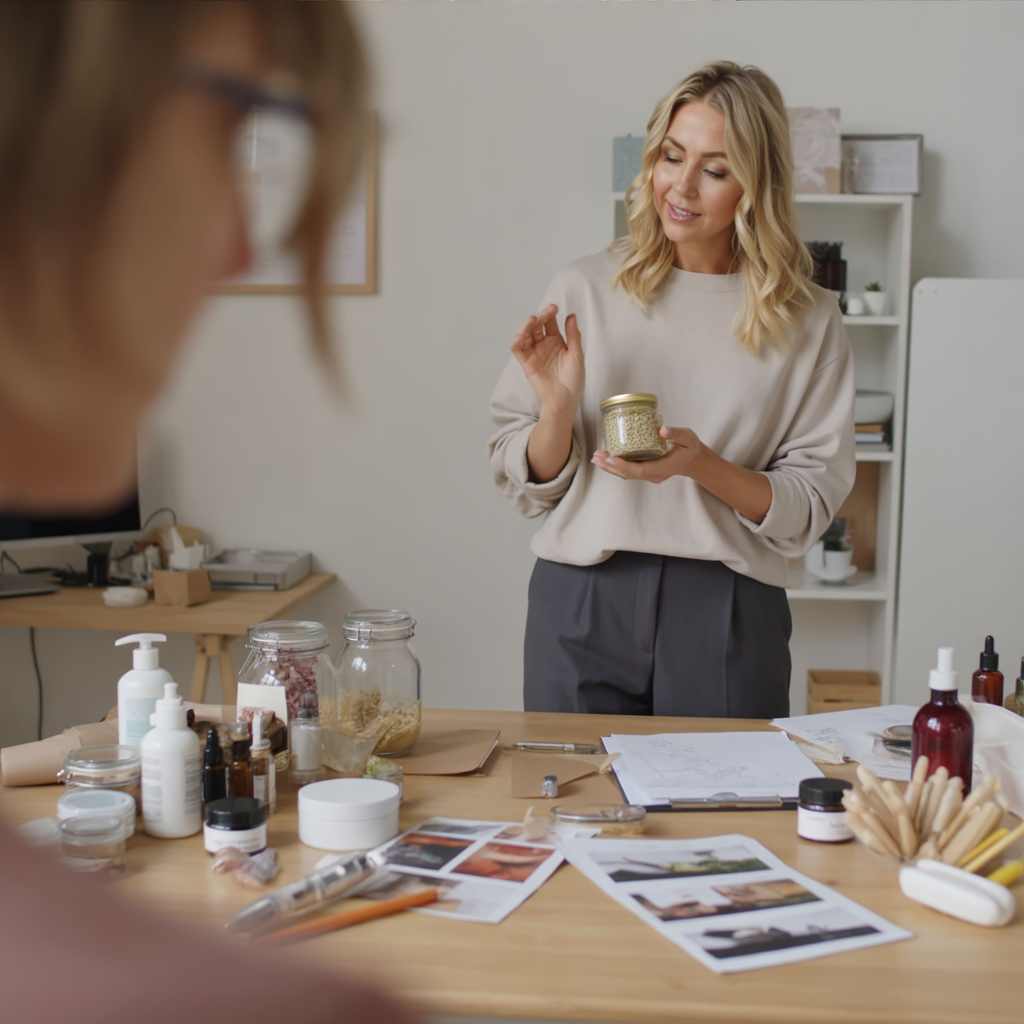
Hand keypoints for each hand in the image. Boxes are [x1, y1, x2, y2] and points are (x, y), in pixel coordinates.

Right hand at [510, 303, 584, 416]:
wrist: (566, 399)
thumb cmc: (574, 379)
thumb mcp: (577, 354)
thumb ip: (573, 335)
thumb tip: (571, 316)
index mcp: (556, 341)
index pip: (549, 322)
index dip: (550, 314)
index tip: (554, 308)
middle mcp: (543, 345)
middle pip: (536, 326)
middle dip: (539, 317)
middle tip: (545, 313)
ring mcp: (534, 353)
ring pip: (525, 335)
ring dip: (526, 325)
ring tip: (532, 320)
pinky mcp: (526, 363)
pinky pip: (518, 349)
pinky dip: (517, 341)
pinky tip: (521, 336)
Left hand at [592, 426, 772, 522]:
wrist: (693, 461)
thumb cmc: (690, 448)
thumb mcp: (688, 438)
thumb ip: (677, 434)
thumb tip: (662, 430)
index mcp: (663, 468)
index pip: (639, 470)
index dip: (623, 465)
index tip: (611, 457)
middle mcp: (653, 475)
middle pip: (628, 474)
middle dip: (611, 466)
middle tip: (596, 456)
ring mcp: (648, 475)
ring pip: (626, 474)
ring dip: (610, 466)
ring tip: (596, 457)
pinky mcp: (645, 471)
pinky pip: (628, 470)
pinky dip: (615, 464)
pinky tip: (605, 456)